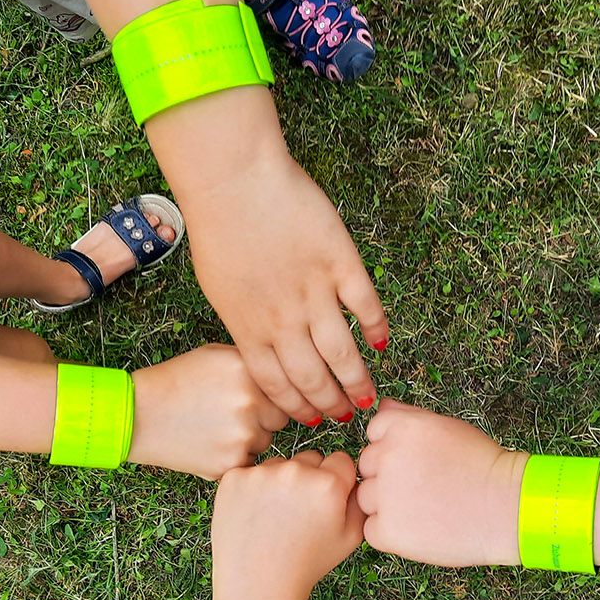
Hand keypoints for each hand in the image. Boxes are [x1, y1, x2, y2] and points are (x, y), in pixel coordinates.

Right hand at [128, 345, 288, 479]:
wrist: (137, 415)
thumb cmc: (176, 382)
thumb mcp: (216, 356)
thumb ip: (254, 364)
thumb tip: (288, 376)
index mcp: (248, 371)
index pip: (285, 389)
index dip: (267, 395)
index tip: (251, 397)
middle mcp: (250, 403)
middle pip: (279, 419)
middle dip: (261, 418)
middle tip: (228, 413)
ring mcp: (242, 436)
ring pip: (264, 442)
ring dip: (248, 439)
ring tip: (214, 428)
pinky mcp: (230, 463)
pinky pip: (247, 462)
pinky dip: (233, 457)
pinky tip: (209, 444)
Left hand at [180, 147, 387, 424]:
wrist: (233, 179)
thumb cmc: (219, 227)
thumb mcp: (220, 288)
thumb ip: (243, 321)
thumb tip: (262, 347)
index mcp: (249, 327)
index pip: (276, 384)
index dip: (296, 407)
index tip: (312, 420)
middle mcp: (282, 319)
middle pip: (312, 377)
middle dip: (330, 404)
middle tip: (346, 416)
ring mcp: (313, 291)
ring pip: (342, 352)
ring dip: (356, 380)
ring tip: (367, 397)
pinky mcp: (339, 262)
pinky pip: (365, 305)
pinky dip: (376, 328)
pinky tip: (380, 343)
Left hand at [212, 451, 364, 599]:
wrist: (257, 584)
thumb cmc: (306, 564)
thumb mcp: (350, 538)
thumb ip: (360, 501)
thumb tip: (356, 478)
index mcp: (328, 484)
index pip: (341, 460)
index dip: (336, 481)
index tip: (325, 501)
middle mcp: (295, 472)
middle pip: (310, 459)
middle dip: (309, 479)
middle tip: (299, 513)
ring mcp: (261, 473)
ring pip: (280, 464)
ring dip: (280, 482)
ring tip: (275, 518)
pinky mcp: (234, 478)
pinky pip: (251, 472)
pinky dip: (253, 489)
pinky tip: (255, 515)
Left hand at [356, 400, 526, 566]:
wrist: (508, 509)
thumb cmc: (482, 467)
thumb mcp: (447, 427)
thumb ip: (409, 416)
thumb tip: (382, 406)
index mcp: (402, 428)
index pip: (373, 432)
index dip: (394, 449)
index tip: (418, 461)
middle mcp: (388, 457)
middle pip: (367, 466)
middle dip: (388, 476)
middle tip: (425, 486)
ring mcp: (385, 496)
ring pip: (366, 498)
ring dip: (386, 505)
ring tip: (425, 508)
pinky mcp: (387, 531)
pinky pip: (372, 529)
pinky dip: (391, 532)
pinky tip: (421, 527)